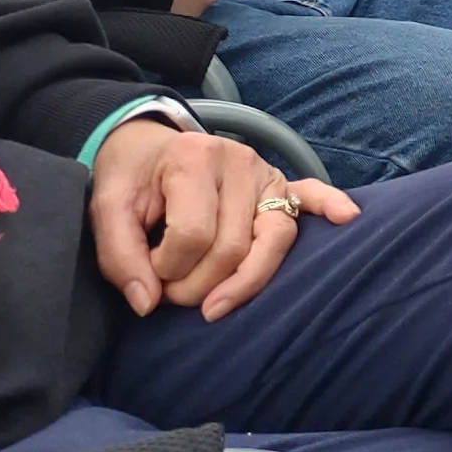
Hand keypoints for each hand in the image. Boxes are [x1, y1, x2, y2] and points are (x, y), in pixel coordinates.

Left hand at [90, 120, 357, 321]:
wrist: (146, 145)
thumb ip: (119, 255)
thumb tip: (147, 303)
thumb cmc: (130, 178)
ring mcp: (265, 172)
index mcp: (193, 158)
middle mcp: (238, 160)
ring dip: (245, 282)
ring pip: (274, 239)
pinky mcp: (280, 183)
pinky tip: (345, 217)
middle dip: (197, 286)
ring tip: (215, 307)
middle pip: (233, 246)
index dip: (164, 271)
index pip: (192, 235)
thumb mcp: (106, 209)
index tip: (145, 279)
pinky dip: (329, 205)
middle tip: (170, 295)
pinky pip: (310, 195)